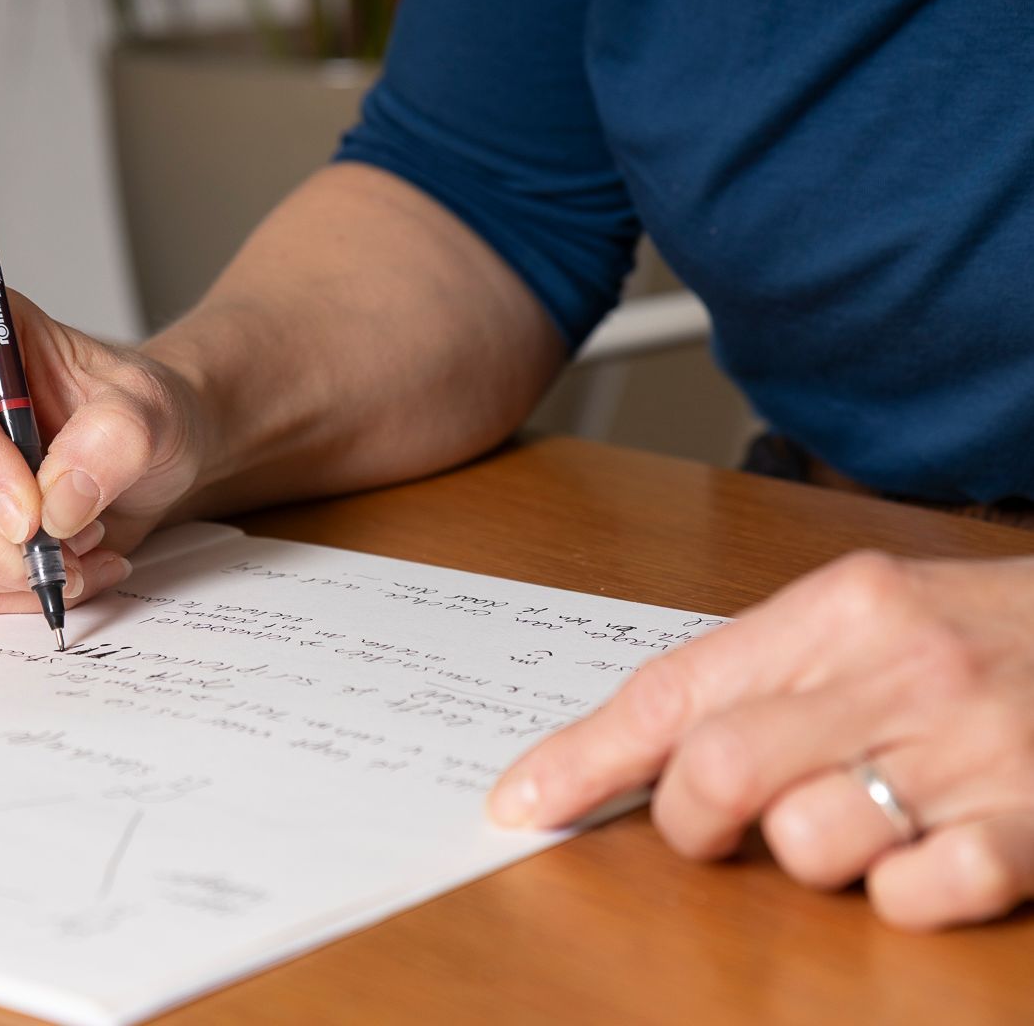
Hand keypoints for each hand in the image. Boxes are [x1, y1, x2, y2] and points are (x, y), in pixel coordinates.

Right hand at [0, 287, 205, 613]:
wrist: (149, 457)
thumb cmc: (139, 413)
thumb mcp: (153, 408)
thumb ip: (116, 438)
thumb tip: (59, 500)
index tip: (30, 513)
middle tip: (68, 545)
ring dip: (9, 569)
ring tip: (82, 545)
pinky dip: (13, 591)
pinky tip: (69, 566)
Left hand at [486, 550, 1033, 929]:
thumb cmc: (991, 631)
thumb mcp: (875, 612)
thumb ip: (766, 668)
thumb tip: (645, 744)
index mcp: (843, 607)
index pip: (674, 689)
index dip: (582, 756)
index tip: (520, 803)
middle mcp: (902, 671)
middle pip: (719, 769)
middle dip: (690, 817)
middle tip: (712, 821)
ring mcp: (974, 752)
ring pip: (806, 842)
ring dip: (804, 853)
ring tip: (854, 819)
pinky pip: (916, 897)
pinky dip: (896, 896)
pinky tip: (920, 857)